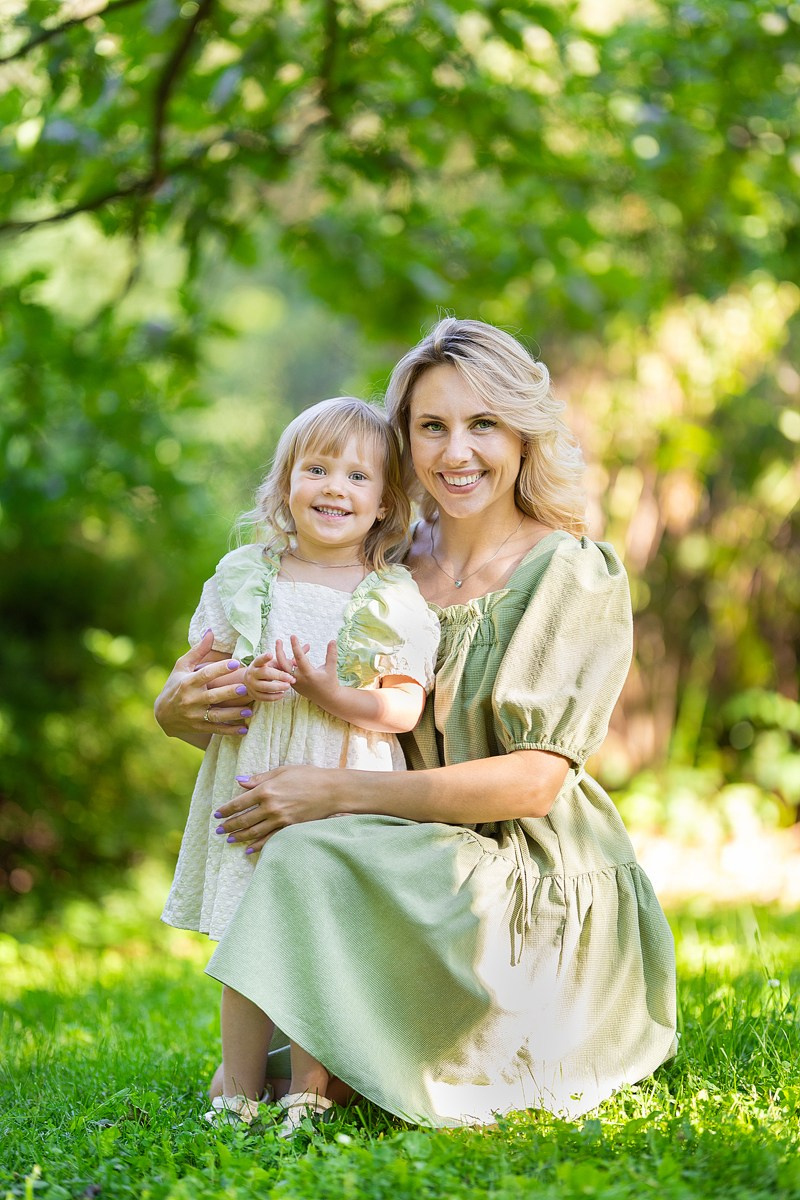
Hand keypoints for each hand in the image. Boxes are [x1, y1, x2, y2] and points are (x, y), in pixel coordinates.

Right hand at [154, 630, 252, 741]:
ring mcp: (195, 715)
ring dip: (233, 714)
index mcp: (187, 683)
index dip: (220, 669)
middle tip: (245, 688)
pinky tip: (244, 729)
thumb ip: (198, 651)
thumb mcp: (182, 667)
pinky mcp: (199, 727)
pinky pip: (216, 729)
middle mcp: (190, 700)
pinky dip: (230, 730)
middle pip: (212, 696)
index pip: (205, 675)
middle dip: (229, 693)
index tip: (235, 663)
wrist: (163, 715)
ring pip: (216, 716)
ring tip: (249, 710)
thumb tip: (211, 632)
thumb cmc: (175, 685)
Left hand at [213, 764, 345, 851]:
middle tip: (219, 830)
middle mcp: (270, 807)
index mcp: (266, 790)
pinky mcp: (290, 828)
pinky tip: (249, 849)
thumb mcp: (282, 771)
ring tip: (230, 840)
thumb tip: (240, 781)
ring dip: (240, 836)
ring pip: (254, 831)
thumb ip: (260, 778)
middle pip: (244, 819)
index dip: (226, 810)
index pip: (239, 803)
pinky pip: (270, 839)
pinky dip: (258, 845)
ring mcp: (280, 819)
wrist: (331, 790)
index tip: (217, 814)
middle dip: (229, 825)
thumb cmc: (308, 776)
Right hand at [244, 649, 299, 702]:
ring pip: (265, 686)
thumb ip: (290, 656)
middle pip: (265, 673)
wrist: (251, 682)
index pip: (260, 659)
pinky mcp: (255, 695)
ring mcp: (252, 685)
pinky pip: (264, 697)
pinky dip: (273, 696)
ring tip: (288, 686)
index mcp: (257, 663)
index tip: (271, 654)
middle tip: (291, 678)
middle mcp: (253, 673)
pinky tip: (282, 694)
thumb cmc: (269, 669)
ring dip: (277, 687)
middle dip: (279, 676)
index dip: (265, 657)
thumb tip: (308, 646)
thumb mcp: (275, 662)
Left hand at [275, 636, 339, 710]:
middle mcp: (298, 678)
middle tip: (278, 640)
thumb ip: (331, 654)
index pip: (299, 657)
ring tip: (284, 646)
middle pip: (283, 663)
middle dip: (279, 651)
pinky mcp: (292, 684)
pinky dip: (287, 664)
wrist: (327, 699)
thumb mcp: (331, 668)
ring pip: (284, 667)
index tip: (292, 636)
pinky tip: (290, 656)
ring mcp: (294, 682)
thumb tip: (332, 640)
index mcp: (308, 674)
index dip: (295, 646)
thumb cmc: (330, 682)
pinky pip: (285, 672)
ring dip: (282, 657)